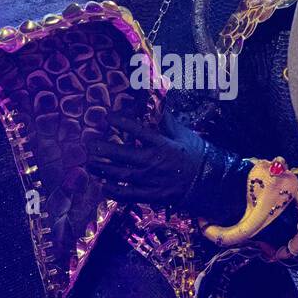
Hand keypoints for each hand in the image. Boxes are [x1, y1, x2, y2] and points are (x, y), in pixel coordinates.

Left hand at [86, 110, 207, 206]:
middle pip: (124, 155)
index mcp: (163, 144)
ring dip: (104, 169)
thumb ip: (165, 120)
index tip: (108, 117)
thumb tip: (154, 101)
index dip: (122, 122)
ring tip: (90, 164)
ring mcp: (153, 180)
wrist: (208, 180)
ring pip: (122, 175)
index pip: (139, 131)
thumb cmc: (194, 153)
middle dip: (104, 149)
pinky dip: (115, 192)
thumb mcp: (182, 134)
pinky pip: (130, 195)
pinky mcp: (153, 195)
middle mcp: (155, 162)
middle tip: (89, 144)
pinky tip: (104, 186)